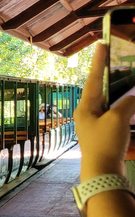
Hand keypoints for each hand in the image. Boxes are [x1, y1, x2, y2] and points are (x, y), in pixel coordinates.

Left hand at [74, 43, 134, 180]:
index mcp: (85, 107)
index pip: (93, 79)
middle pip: (99, 89)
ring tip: (123, 79)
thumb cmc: (105, 143)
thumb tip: (131, 99)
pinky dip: (122, 108)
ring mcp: (94, 125)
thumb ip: (127, 104)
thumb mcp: (118, 119)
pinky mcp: (103, 134)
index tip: (100, 44)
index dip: (98, 62)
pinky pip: (114, 115)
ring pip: (107, 102)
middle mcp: (86, 114)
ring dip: (117, 92)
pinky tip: (129, 105)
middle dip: (106, 75)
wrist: (102, 172)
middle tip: (112, 59)